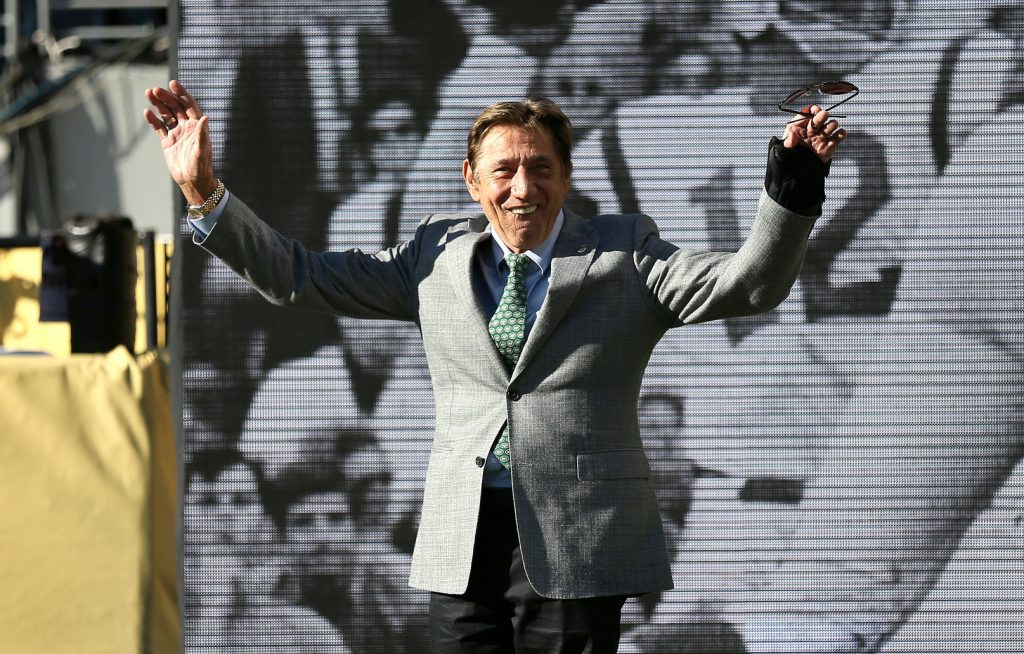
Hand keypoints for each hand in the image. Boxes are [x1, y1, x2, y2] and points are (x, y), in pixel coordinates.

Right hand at [144, 80, 217, 204]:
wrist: (192, 181)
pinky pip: (159, 127)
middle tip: (155, 89)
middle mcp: (187, 127)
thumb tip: (205, 117)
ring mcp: (176, 133)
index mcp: (197, 126)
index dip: (182, 94)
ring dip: (158, 104)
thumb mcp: (201, 150)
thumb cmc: (200, 167)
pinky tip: (146, 112)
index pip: (189, 105)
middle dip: (166, 97)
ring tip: (148, 93)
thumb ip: (202, 133)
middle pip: (175, 107)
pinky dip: (153, 120)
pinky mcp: (167, 141)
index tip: (173, 84)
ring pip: (166, 114)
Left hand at [783, 104, 845, 163]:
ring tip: (831, 126)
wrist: (797, 177)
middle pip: (818, 120)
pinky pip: (836, 139)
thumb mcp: (783, 152)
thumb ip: (787, 143)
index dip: (811, 111)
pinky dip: (840, 135)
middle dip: (821, 116)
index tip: (815, 110)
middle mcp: (810, 132)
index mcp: (798, 130)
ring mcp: (820, 139)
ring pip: (829, 127)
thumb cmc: (787, 162)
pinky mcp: (828, 147)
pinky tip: (841, 133)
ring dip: (831, 125)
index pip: (805, 116)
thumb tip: (791, 135)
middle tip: (824, 114)